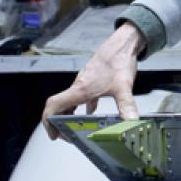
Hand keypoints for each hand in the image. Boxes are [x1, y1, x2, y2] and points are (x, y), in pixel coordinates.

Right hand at [42, 23, 145, 138]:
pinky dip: (83, 106)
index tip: (52, 133)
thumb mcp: (124, 87)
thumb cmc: (118, 60)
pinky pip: (82, 96)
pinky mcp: (92, 79)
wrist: (122, 44)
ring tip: (75, 128)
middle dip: (58, 123)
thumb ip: (127, 107)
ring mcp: (84, 82)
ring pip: (70, 101)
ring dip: (69, 115)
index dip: (49, 121)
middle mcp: (79, 86)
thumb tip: (131, 123)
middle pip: (59, 106)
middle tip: (65, 136)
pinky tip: (92, 112)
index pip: (54, 105)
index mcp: (80, 89)